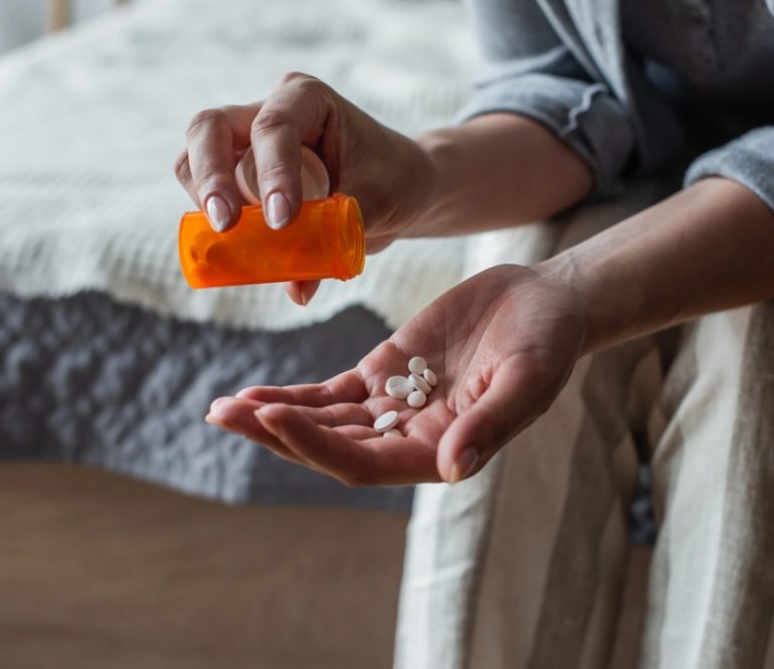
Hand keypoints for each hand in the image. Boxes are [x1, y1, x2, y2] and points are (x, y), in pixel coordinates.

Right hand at [174, 72, 436, 304]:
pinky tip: (233, 249)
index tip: (281, 220)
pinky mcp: (237, 174)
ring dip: (204, 198)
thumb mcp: (376, 205)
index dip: (272, 173)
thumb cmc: (393, 181)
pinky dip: (211, 221)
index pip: (274, 127)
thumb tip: (298, 291)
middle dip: (211, 176)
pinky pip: (207, 193)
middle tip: (226, 223)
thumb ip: (336, 237)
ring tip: (229, 236)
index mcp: (307, 99)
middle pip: (210, 128)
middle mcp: (267, 110)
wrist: (400, 185)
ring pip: (194, 156)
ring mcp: (246, 141)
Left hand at [204, 265, 586, 484]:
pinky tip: (254, 393)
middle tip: (223, 415)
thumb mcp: (530, 377)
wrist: (547, 302)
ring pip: (323, 421)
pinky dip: (294, 394)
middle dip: (277, 433)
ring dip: (274, 416)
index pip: (366, 463)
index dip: (317, 445)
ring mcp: (395, 405)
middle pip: (331, 446)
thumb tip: (450, 470)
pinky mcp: (386, 372)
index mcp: (442, 450)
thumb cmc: (551, 341)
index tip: (273, 416)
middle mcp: (412, 438)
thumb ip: (492, 423)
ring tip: (222, 408)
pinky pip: (331, 392)